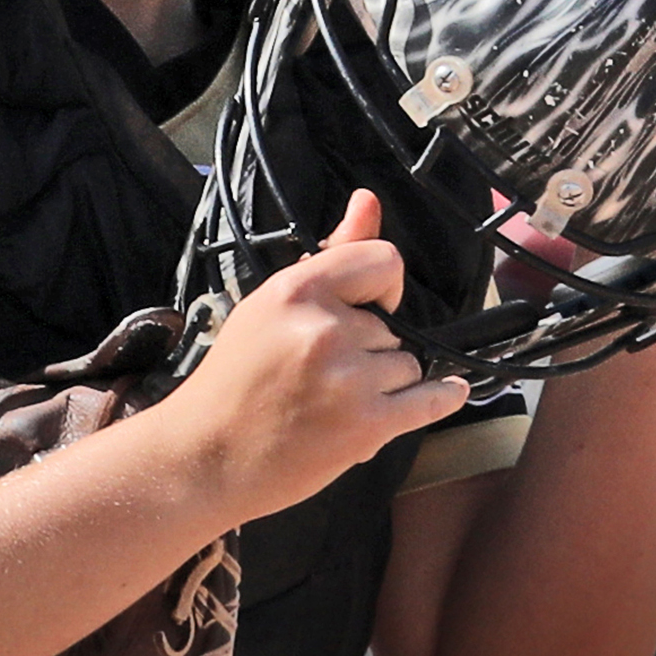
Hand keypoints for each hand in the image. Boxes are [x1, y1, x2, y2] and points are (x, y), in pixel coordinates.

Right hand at [167, 190, 468, 522]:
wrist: (207, 455)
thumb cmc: (236, 377)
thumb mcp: (273, 303)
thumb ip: (333, 254)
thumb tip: (368, 200)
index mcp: (297, 291)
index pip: (384, 261)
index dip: (383, 285)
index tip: (370, 306)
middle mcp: (326, 330)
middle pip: (393, 326)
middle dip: (370, 348)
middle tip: (323, 373)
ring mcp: (349, 380)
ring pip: (407, 365)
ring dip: (385, 383)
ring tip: (336, 400)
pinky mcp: (366, 427)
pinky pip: (429, 401)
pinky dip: (442, 397)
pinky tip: (448, 391)